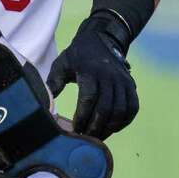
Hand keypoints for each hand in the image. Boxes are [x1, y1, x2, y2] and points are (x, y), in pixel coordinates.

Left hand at [46, 12, 138, 138]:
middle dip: (96, 127)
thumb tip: (46, 104)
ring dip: (110, 127)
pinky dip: (124, 121)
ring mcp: (123, 81)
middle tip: (86, 138)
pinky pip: (132, 107)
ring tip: (98, 136)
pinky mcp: (131, 85)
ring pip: (120, 110)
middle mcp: (109, 76)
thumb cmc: (77, 56)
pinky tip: (113, 128)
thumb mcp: (61, 64)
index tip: (75, 129)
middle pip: (106, 108)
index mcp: (90, 71)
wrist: (101, 39)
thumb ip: (54, 83)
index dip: (83, 116)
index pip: (89, 98)